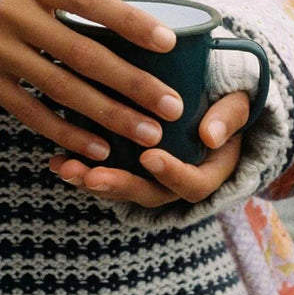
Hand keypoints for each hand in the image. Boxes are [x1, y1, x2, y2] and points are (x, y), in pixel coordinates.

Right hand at [0, 0, 183, 162]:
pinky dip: (66, 132)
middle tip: (173, 106)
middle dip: (134, 83)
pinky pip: (30, 112)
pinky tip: (98, 148)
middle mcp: (16, 16)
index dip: (131, 22)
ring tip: (148, 134)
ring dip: (110, 114)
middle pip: (86, 54)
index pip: (90, 1)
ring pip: (64, 89)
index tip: (169, 42)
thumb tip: (116, 14)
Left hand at [48, 91, 250, 207]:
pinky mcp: (130, 169)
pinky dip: (81, 170)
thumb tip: (209, 136)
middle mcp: (179, 183)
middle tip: (92, 176)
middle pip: (150, 195)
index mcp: (210, 171)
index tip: (149, 157)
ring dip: (92, 182)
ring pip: (123, 190)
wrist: (215, 99)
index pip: (193, 184)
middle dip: (119, 186)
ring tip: (65, 169)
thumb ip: (229, 115)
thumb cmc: (227, 98)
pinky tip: (55, 161)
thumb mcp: (238, 102)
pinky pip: (106, 175)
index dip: (172, 174)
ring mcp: (152, 179)